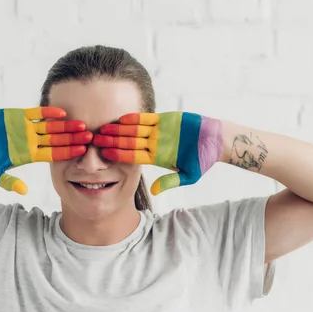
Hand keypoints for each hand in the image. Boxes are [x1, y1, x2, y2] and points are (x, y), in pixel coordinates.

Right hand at [0, 107, 91, 193]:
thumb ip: (9, 182)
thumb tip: (24, 192)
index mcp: (29, 155)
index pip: (53, 154)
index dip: (68, 152)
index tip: (82, 151)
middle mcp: (32, 141)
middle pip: (57, 140)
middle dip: (72, 138)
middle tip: (90, 137)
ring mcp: (27, 128)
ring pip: (51, 127)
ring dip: (65, 126)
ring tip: (81, 124)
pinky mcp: (19, 115)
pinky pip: (37, 114)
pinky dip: (48, 112)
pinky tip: (62, 112)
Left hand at [93, 111, 223, 194]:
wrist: (216, 140)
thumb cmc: (203, 159)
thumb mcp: (189, 175)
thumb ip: (171, 182)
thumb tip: (155, 192)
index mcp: (156, 158)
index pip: (133, 157)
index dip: (119, 155)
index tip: (105, 155)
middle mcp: (153, 144)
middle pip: (129, 143)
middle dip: (113, 142)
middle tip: (96, 141)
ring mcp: (157, 131)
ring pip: (134, 130)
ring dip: (119, 130)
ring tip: (104, 128)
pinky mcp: (164, 119)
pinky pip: (146, 119)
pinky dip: (135, 118)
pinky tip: (121, 119)